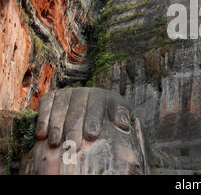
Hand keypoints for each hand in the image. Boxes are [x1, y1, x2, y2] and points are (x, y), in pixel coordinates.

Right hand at [26, 87, 146, 174]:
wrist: (91, 115)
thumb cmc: (107, 119)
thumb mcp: (119, 115)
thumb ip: (122, 117)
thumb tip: (123, 124)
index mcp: (102, 95)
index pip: (97, 104)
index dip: (93, 119)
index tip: (92, 135)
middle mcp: (84, 91)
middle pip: (77, 108)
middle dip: (74, 127)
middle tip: (72, 144)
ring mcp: (67, 93)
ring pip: (60, 107)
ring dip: (56, 125)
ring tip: (56, 142)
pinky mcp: (52, 96)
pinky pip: (46, 105)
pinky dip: (43, 119)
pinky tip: (42, 135)